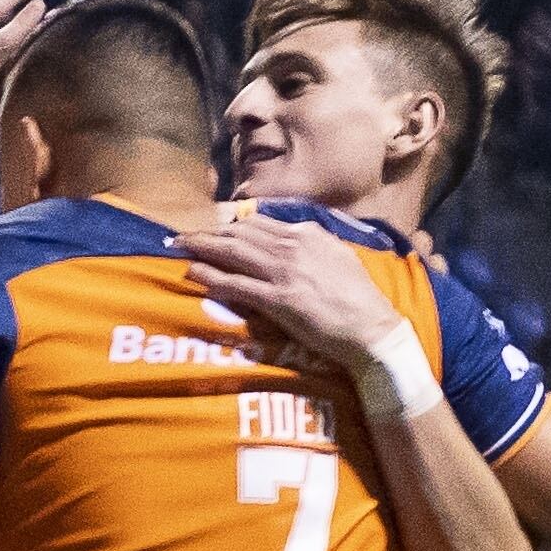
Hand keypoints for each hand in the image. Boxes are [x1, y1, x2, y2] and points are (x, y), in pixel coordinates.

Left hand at [176, 211, 410, 380]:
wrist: (372, 326)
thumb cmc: (357, 296)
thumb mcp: (337, 256)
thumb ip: (312, 241)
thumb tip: (292, 232)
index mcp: (307, 234)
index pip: (258, 224)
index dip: (230, 226)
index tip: (211, 229)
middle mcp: (293, 246)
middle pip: (239, 234)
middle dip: (207, 233)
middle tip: (182, 235)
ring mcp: (284, 272)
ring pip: (233, 253)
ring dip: (202, 248)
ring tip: (178, 246)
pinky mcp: (279, 299)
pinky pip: (237, 285)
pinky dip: (212, 278)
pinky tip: (194, 274)